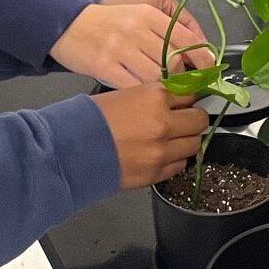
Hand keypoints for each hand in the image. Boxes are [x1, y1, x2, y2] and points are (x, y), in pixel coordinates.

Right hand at [50, 0, 212, 87]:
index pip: (186, 37)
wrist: (68, 24)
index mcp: (149, 14)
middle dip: (184, 75)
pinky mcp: (105, 67)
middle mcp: (136, 29)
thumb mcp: (143, 6)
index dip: (203, 57)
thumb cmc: (110, 19)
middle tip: (185, 83)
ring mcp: (120, 49)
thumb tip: (199, 43)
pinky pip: (134, 87)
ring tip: (166, 90)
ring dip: (165, 88)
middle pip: (174, 60)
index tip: (209, 68)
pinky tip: (145, 96)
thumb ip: (173, 20)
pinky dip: (144, 95)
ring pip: (157, 77)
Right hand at [91, 84, 208, 189]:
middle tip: (184, 120)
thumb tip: (174, 99)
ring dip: (186, 140)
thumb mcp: (126, 94)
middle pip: (200, 120)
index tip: (186, 102)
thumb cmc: (90, 120)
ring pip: (194, 144)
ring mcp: (161, 151)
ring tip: (172, 139)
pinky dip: (175, 159)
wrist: (69, 151)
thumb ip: (154, 96)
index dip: (187, 98)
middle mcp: (164, 124)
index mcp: (155, 98)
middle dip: (193, 119)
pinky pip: (180, 165)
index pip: (191, 94)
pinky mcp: (155, 174)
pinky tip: (161, 154)